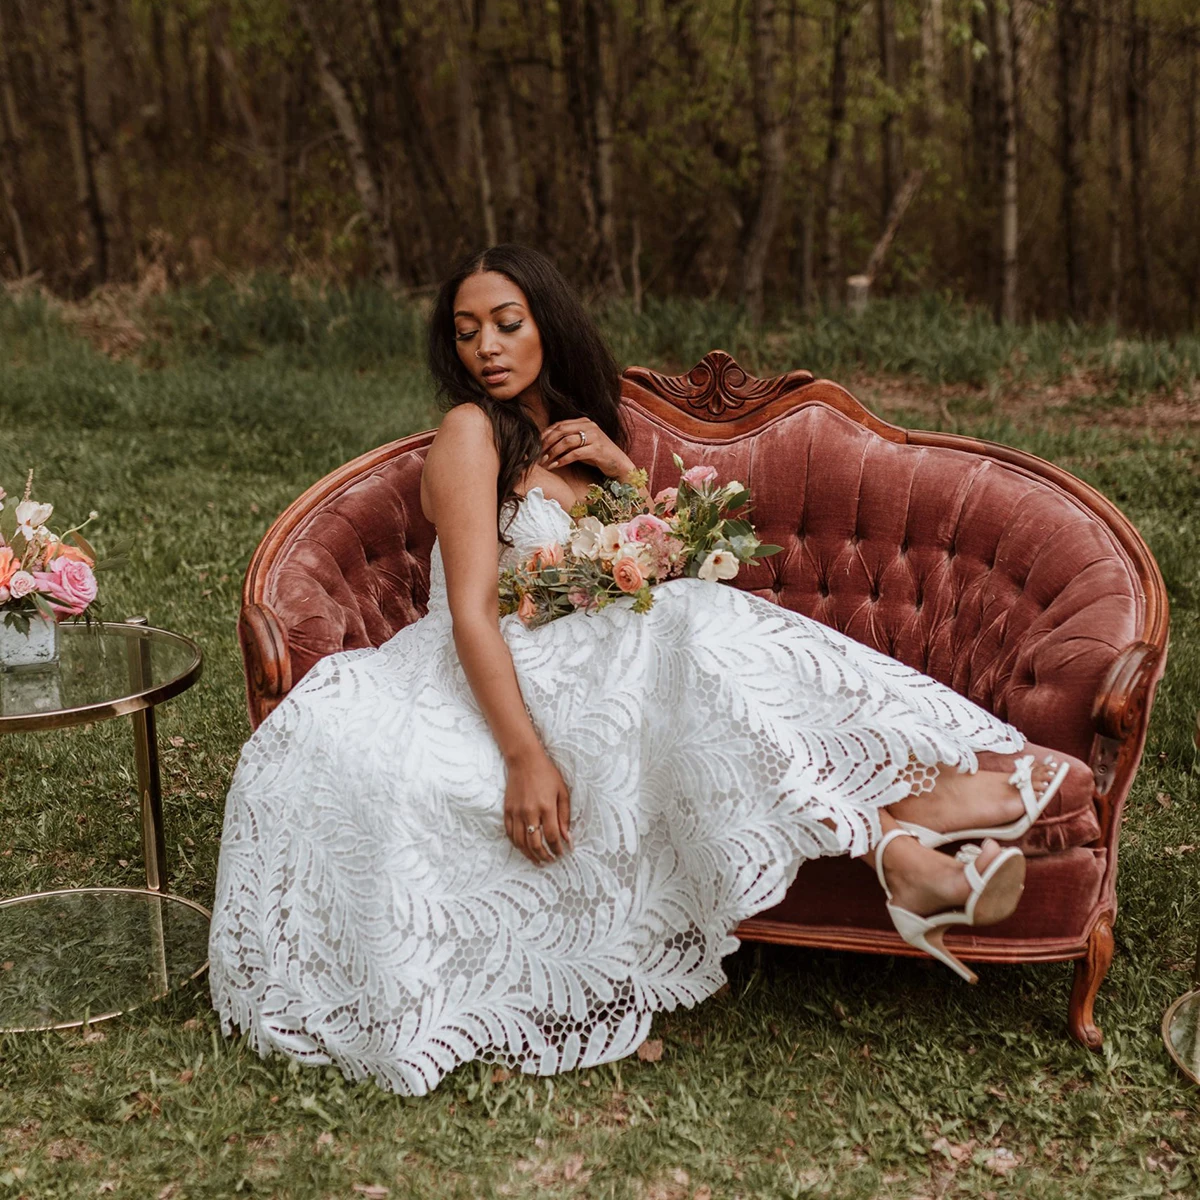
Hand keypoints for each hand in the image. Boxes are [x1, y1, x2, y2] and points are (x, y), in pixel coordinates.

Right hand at [503, 748, 573, 864]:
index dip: (557, 849)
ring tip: (538, 860)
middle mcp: (530, 812)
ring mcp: (516, 812)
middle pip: (535, 843)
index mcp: (546, 807)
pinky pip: (510, 833)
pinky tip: (524, 848)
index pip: (552, 836)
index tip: (562, 853)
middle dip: (544, 856)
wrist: (524, 760)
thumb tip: (567, 838)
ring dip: (529, 855)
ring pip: (520, 842)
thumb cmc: (547, 774)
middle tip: (550, 860)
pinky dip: (516, 844)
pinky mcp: (507, 810)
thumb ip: (565, 816)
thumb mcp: (562, 792)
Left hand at [540, 418, 634, 480]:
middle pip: (561, 430)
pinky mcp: (597, 449)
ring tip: (545, 462)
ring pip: (566, 441)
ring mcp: (594, 436)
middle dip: (547, 443)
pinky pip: (575, 453)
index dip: (546, 434)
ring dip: (553, 452)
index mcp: (584, 422)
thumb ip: (569, 439)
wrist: (619, 464)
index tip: (536, 445)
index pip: (560, 424)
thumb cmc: (598, 455)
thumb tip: (547, 443)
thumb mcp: (582, 444)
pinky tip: (556, 466)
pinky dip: (563, 460)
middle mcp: (589, 426)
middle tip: (538, 454)